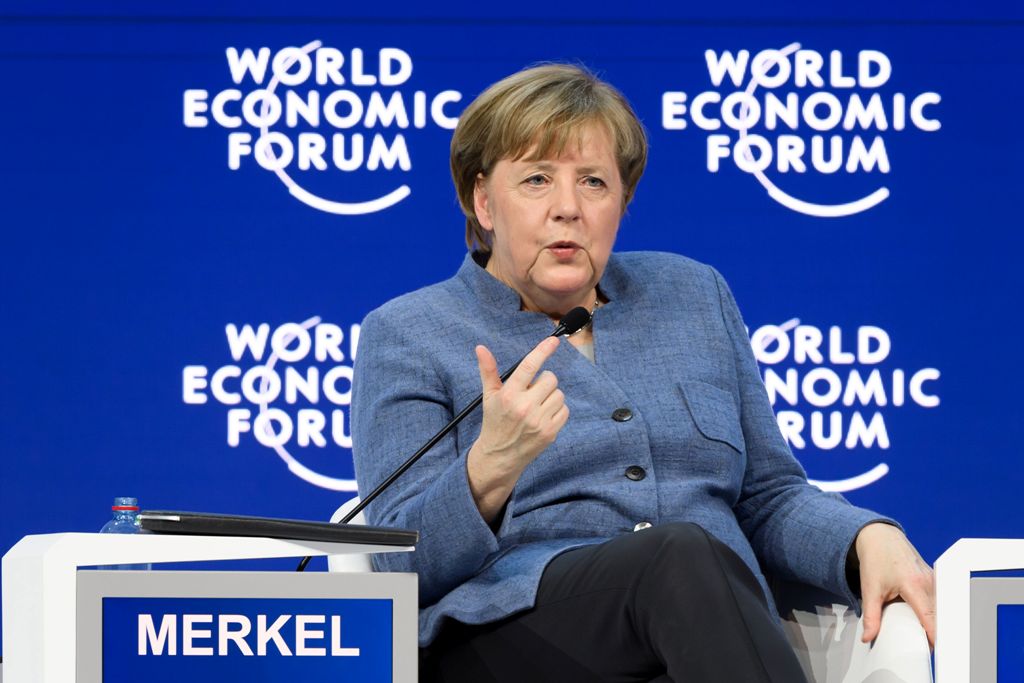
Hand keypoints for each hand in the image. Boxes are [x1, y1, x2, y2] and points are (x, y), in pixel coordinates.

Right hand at [467, 337, 568, 522]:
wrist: (500, 456)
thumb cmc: (495, 421)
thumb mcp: (489, 396)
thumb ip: (488, 370)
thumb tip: (480, 348)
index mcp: (509, 395)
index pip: (529, 367)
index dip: (542, 351)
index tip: (554, 341)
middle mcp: (524, 407)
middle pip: (550, 379)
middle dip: (543, 382)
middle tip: (532, 392)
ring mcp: (539, 421)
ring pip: (559, 394)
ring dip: (551, 396)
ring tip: (537, 405)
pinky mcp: (550, 432)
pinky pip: (565, 410)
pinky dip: (557, 410)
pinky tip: (544, 416)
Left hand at [854, 522, 935, 646]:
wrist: (879, 537)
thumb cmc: (876, 559)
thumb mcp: (869, 589)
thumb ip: (871, 616)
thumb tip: (868, 637)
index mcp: (914, 584)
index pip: (930, 617)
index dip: (933, 635)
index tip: (932, 649)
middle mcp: (929, 582)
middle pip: (938, 614)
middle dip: (933, 631)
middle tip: (922, 643)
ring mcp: (934, 579)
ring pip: (940, 607)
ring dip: (934, 620)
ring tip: (922, 631)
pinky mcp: (934, 578)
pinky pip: (938, 599)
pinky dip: (933, 609)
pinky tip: (924, 616)